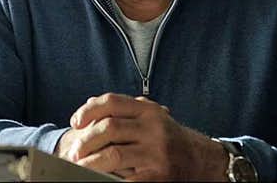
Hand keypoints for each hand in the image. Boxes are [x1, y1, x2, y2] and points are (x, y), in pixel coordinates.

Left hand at [55, 93, 227, 180]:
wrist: (203, 160)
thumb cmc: (169, 138)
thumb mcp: (151, 117)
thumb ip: (125, 111)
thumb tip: (89, 107)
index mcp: (147, 111)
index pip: (111, 102)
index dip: (88, 110)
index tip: (75, 123)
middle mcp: (153, 128)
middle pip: (109, 127)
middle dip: (86, 141)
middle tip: (74, 152)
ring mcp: (157, 152)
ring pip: (114, 154)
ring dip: (92, 162)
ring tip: (81, 167)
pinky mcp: (160, 175)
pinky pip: (128, 179)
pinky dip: (110, 180)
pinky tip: (100, 180)